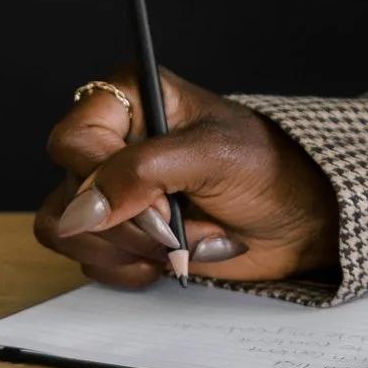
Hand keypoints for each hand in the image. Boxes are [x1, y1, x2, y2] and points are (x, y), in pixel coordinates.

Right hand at [34, 69, 338, 288]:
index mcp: (129, 98)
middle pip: (70, 195)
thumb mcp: (213, 157)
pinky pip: (90, 262)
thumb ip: (143, 172)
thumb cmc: (269, 170)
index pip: (72, 142)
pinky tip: (173, 258)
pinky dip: (132, 269)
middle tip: (178, 229)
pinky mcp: (118, 232)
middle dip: (129, 227)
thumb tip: (81, 210)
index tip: (158, 206)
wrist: (298, 220)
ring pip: (69, 233)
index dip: (104, 183)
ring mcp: (111, 190)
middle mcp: (110, 140)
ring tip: (183, 242)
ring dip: (130, 251)